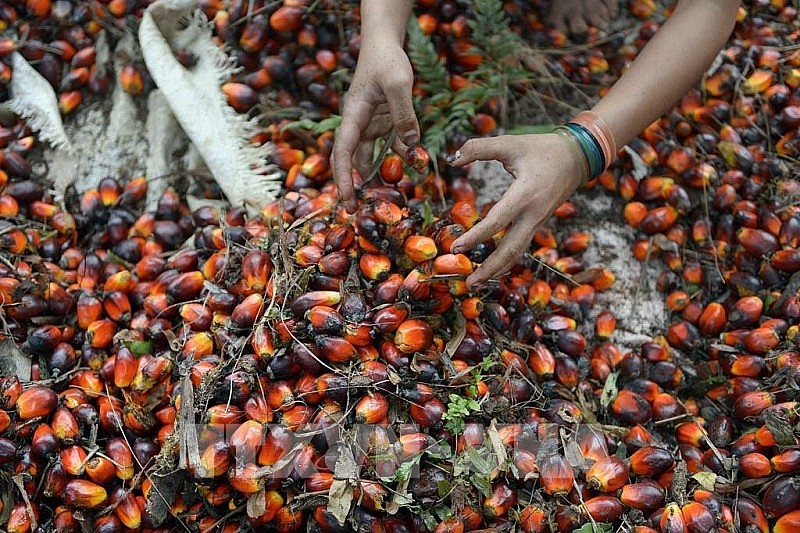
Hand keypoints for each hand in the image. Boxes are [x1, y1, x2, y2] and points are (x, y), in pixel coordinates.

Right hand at [332, 38, 419, 212]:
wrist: (385, 42)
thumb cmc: (387, 59)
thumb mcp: (399, 84)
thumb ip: (405, 115)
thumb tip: (412, 145)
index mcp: (353, 115)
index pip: (342, 152)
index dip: (342, 178)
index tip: (346, 199)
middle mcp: (358, 123)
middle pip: (351, 159)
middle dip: (353, 184)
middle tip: (356, 209)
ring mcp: (371, 122)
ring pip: (374, 154)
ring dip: (385, 170)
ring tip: (397, 190)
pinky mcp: (385, 120)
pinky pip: (392, 142)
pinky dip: (403, 153)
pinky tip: (417, 161)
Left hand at [448, 133, 582, 288]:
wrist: (578, 157)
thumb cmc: (542, 149)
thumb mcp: (510, 143)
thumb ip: (479, 148)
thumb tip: (452, 159)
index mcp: (525, 194)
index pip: (497, 221)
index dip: (475, 236)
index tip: (456, 247)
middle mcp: (533, 213)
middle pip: (510, 249)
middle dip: (489, 268)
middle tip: (469, 284)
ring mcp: (537, 221)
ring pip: (517, 252)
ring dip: (497, 269)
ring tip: (476, 283)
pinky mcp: (538, 223)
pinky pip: (521, 246)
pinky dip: (506, 259)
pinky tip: (491, 268)